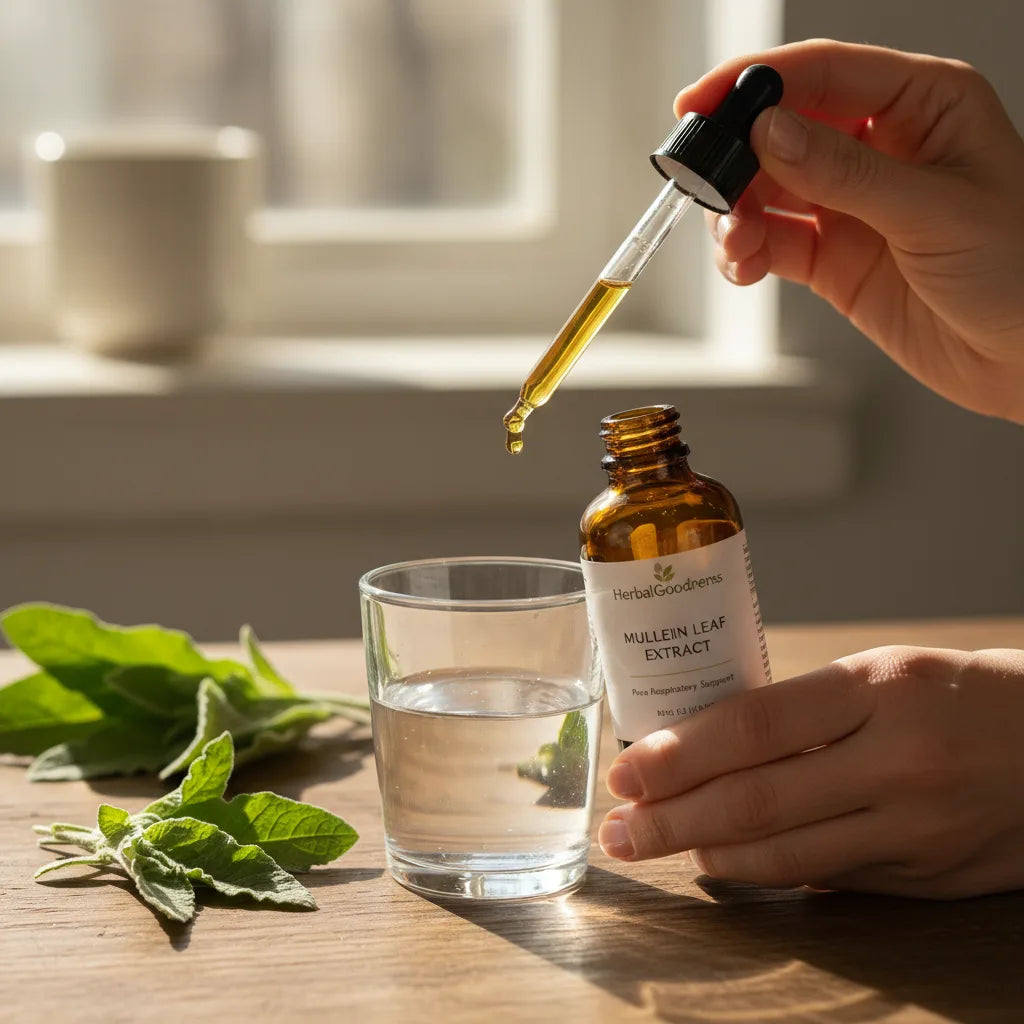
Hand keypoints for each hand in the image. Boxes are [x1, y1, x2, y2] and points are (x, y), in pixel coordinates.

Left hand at [598, 645, 1023, 897]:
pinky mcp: (927, 878)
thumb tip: (712, 745)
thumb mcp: (884, 675)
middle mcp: (897, 761)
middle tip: (621, 828)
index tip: (628, 771)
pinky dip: (767, 874)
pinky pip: (828, 880)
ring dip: (709, 854)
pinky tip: (726, 865)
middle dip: (673, 818)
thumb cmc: (960, 695)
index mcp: (879, 690)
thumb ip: (804, 711)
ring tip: (657, 847)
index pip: (755, 725)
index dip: (680, 754)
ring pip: (787, 855)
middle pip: (758, 801)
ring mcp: (916, 828)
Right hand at [674, 40, 1023, 423]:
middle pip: (783, 130)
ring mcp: (852, 204)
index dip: (756, 83)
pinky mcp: (834, 258)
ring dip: (736, 212)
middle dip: (737, 158)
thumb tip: (769, 133)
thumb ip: (845, 172)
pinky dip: (746, 252)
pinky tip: (744, 265)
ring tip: (734, 241)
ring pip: (768, 189)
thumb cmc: (1018, 270)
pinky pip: (773, 241)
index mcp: (922, 105)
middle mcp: (880, 147)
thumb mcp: (934, 210)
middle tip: (703, 186)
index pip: (824, 72)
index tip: (700, 103)